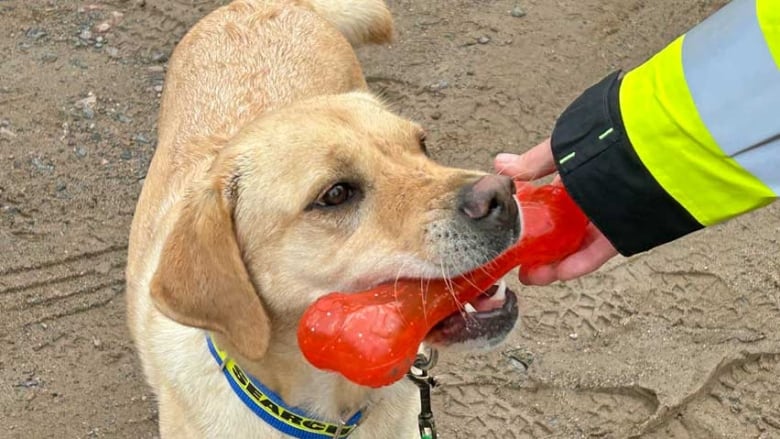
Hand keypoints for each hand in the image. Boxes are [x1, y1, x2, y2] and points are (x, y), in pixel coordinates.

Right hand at [494, 138, 618, 284]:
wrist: (654, 148)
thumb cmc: (608, 140)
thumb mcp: (562, 150)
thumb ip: (532, 163)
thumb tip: (500, 164)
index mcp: (574, 175)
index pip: (546, 202)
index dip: (527, 219)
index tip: (511, 232)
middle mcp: (589, 197)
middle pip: (559, 229)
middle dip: (538, 248)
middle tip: (519, 262)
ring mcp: (605, 216)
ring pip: (575, 244)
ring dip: (555, 262)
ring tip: (534, 276)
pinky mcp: (621, 230)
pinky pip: (598, 250)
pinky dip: (580, 263)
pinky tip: (561, 272)